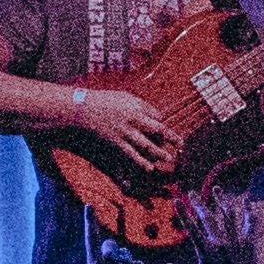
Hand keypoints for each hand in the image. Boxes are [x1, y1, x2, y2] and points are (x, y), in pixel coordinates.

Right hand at [63, 89, 177, 172]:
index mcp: (136, 105)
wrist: (82, 109)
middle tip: (181, 143)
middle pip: (158, 129)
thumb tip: (154, 115)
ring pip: (147, 144)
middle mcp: (134, 118)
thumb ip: (140, 105)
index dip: (162, 122)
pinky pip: (132, 154)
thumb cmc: (103, 100)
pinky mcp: (116, 142)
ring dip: (160, 152)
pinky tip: (150, 167)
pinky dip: (141, 161)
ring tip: (169, 158)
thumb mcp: (124, 96)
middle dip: (171, 137)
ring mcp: (125, 132)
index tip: (163, 128)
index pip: (157, 115)